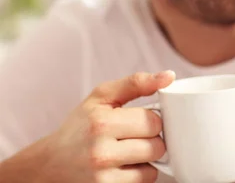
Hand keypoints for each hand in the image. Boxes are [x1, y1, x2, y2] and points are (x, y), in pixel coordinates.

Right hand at [41, 71, 174, 181]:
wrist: (49, 164)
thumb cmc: (80, 126)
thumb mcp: (101, 97)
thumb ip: (136, 83)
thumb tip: (169, 76)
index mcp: (102, 123)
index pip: (154, 121)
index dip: (151, 119)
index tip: (138, 120)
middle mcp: (101, 152)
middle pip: (157, 146)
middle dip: (152, 140)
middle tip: (134, 137)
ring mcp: (103, 177)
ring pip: (153, 169)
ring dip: (147, 160)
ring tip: (128, 152)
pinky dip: (139, 175)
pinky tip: (123, 167)